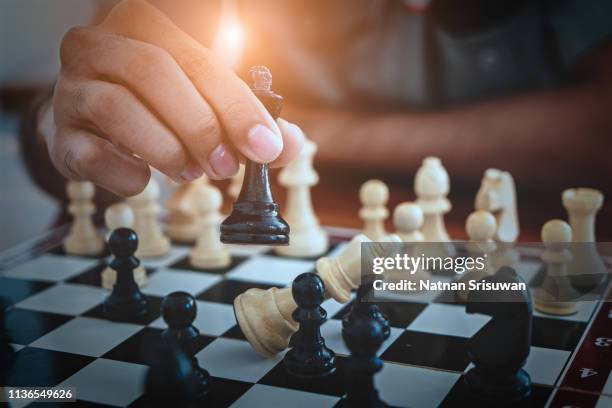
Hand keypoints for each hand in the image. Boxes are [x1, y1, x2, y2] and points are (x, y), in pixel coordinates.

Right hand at [50, 0, 303, 195]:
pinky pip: (91, 154)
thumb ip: (247, 120)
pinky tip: (146, 180)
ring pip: (118, 108)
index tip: (265, 146)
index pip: (198, 60)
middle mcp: (98, 46)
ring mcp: (72, 88)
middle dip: (200, 126)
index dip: (237, 106)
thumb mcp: (204, 101)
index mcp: (143, 27)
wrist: (94, 124)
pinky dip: (128, 174)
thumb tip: (288, 144)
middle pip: (154, 73)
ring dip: (166, 149)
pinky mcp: (59, 134)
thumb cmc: (157, 106)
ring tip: (190, 172)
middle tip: (226, 167)